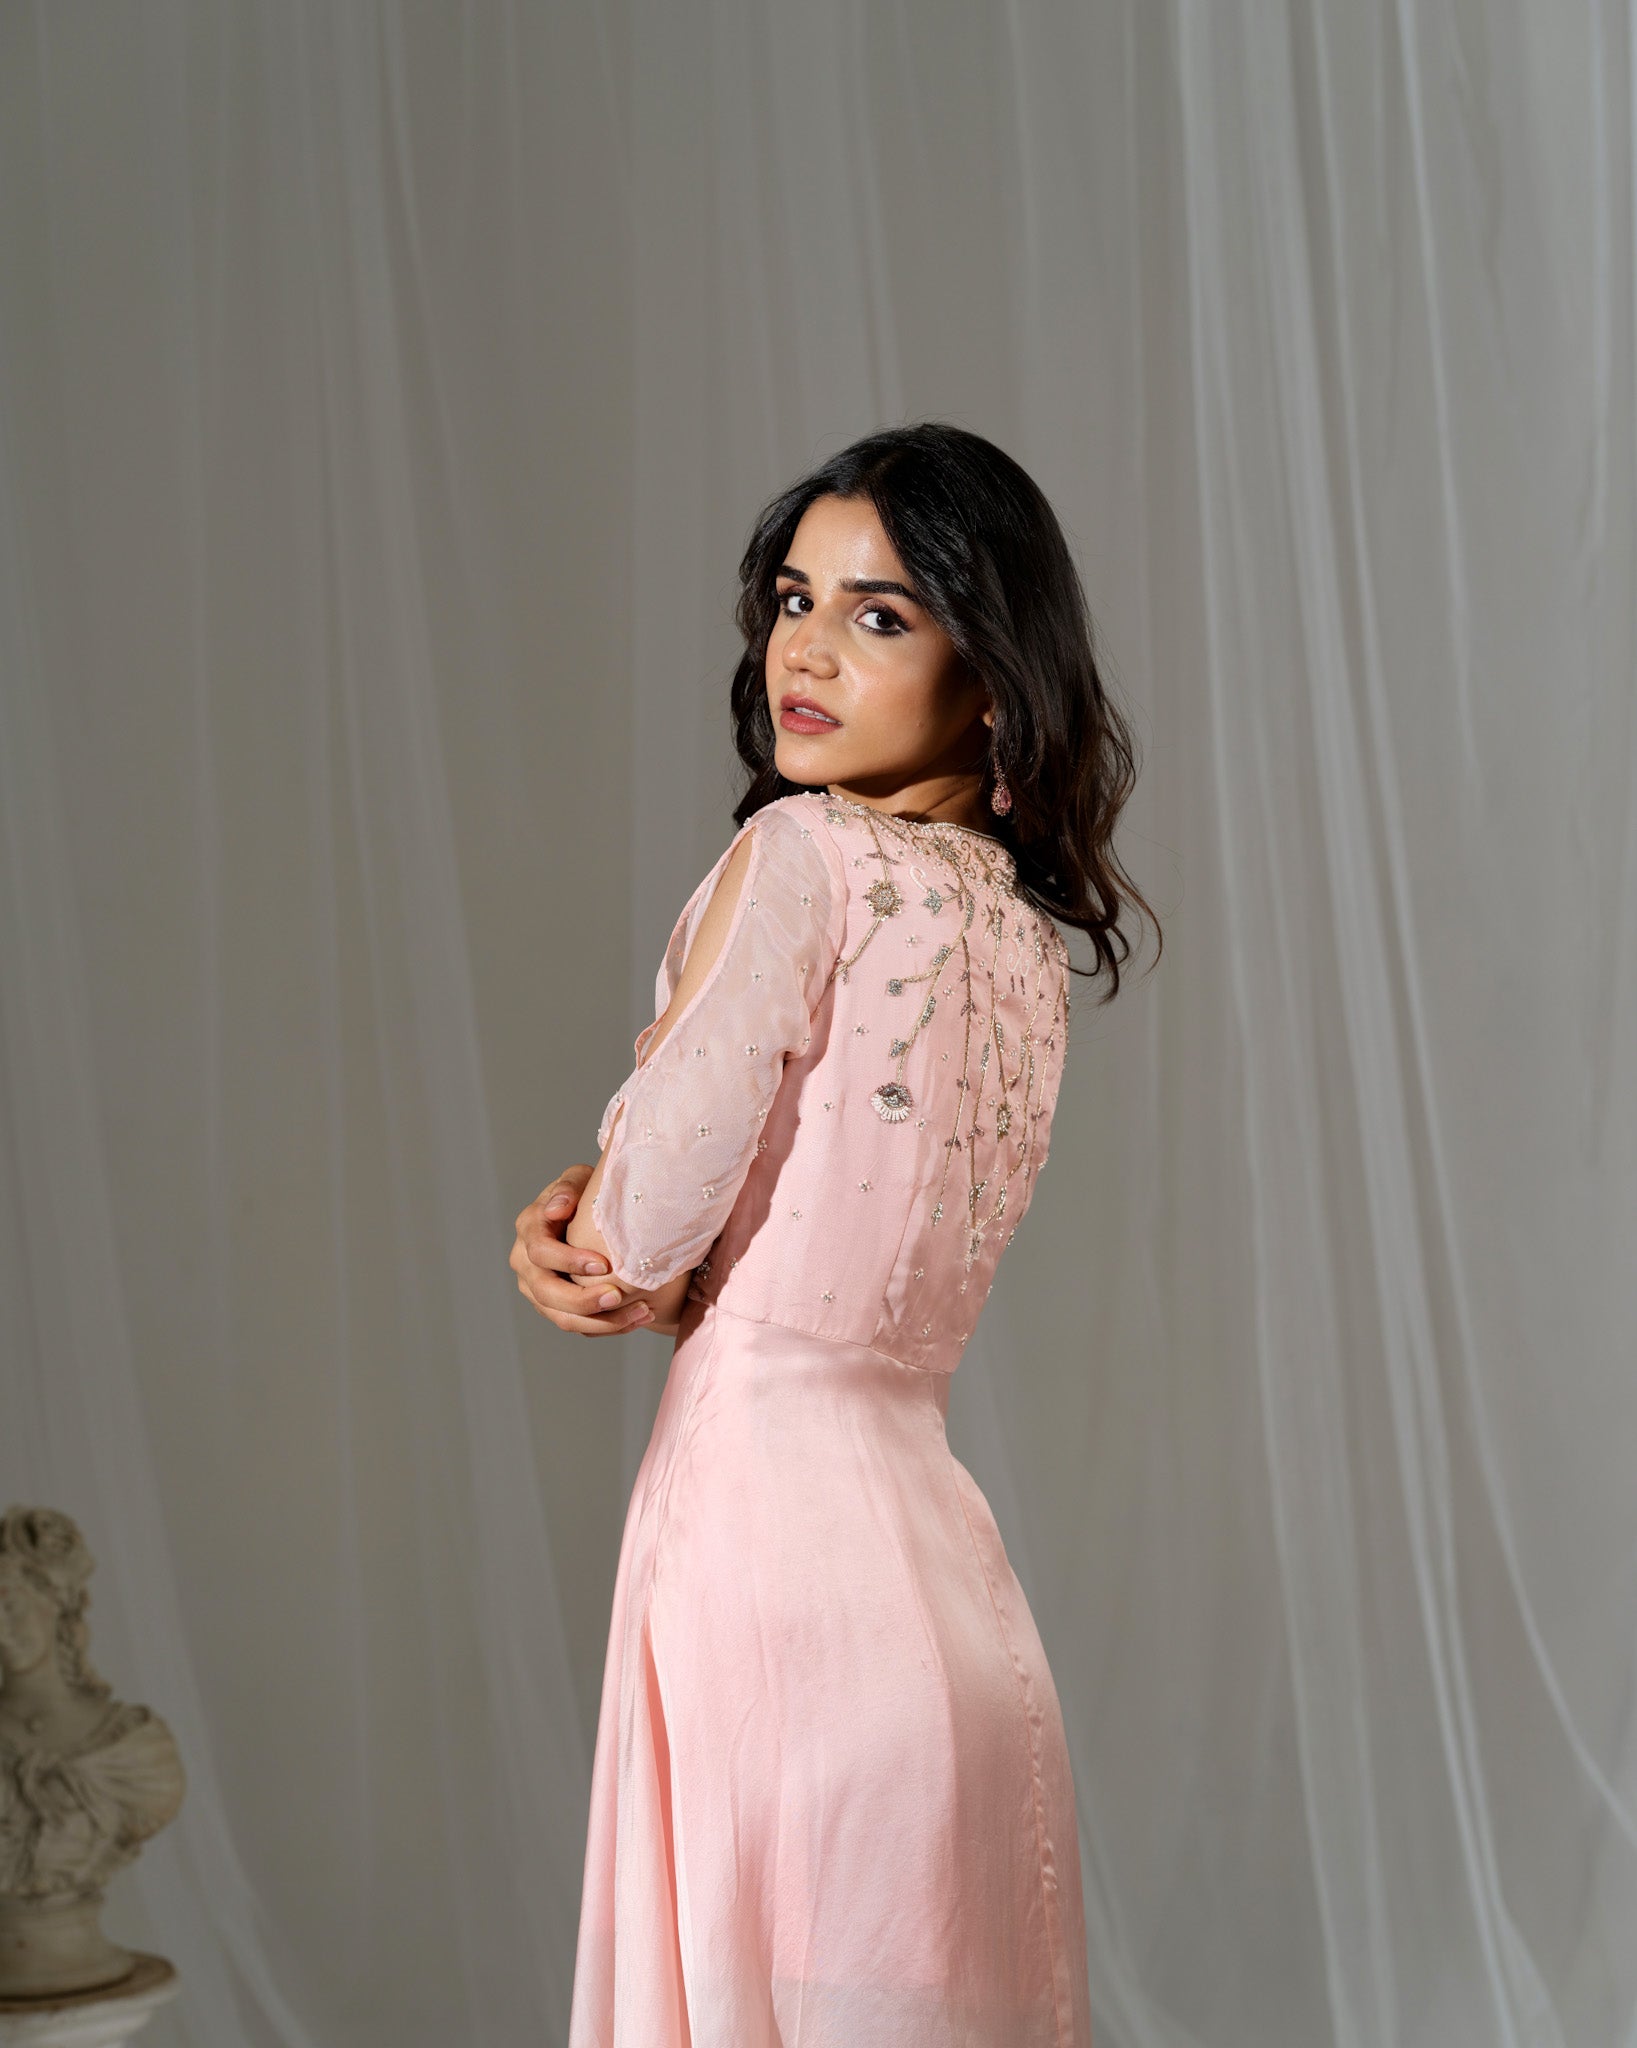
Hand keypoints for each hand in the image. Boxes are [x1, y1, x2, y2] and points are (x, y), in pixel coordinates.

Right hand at [511, 1167, 655, 1335]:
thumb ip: (567, 1189)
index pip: (541, 1252)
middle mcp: (525, 1263)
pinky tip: (639, 1317)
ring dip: (604, 1321)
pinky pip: (580, 1326)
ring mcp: (537, 1289)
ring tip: (642, 1313)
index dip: (569, 1261)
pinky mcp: (555, 1307)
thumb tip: (556, 1209)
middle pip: (546, 1293)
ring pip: (563, 1319)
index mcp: (529, 1228)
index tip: (604, 1265)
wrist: (588, 1215)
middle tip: (619, 1297)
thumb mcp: (578, 1180)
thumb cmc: (586, 1192)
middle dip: (583, 1300)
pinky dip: (610, 1326)